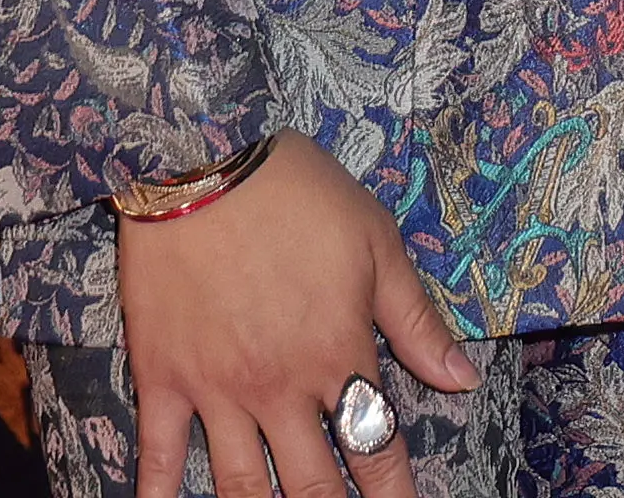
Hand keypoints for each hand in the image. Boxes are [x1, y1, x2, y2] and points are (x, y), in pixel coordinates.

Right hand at [119, 138, 479, 497]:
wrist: (202, 158)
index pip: (376, 448)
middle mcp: (280, 388)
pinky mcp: (163, 377)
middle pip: (313, 483)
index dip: (394, 493)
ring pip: (243, 484)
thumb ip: (417, 321)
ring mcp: (217, 389)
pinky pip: (159, 453)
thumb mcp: (376, 244)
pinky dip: (159, 494)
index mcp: (338, 355)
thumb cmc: (297, 193)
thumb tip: (464, 379)